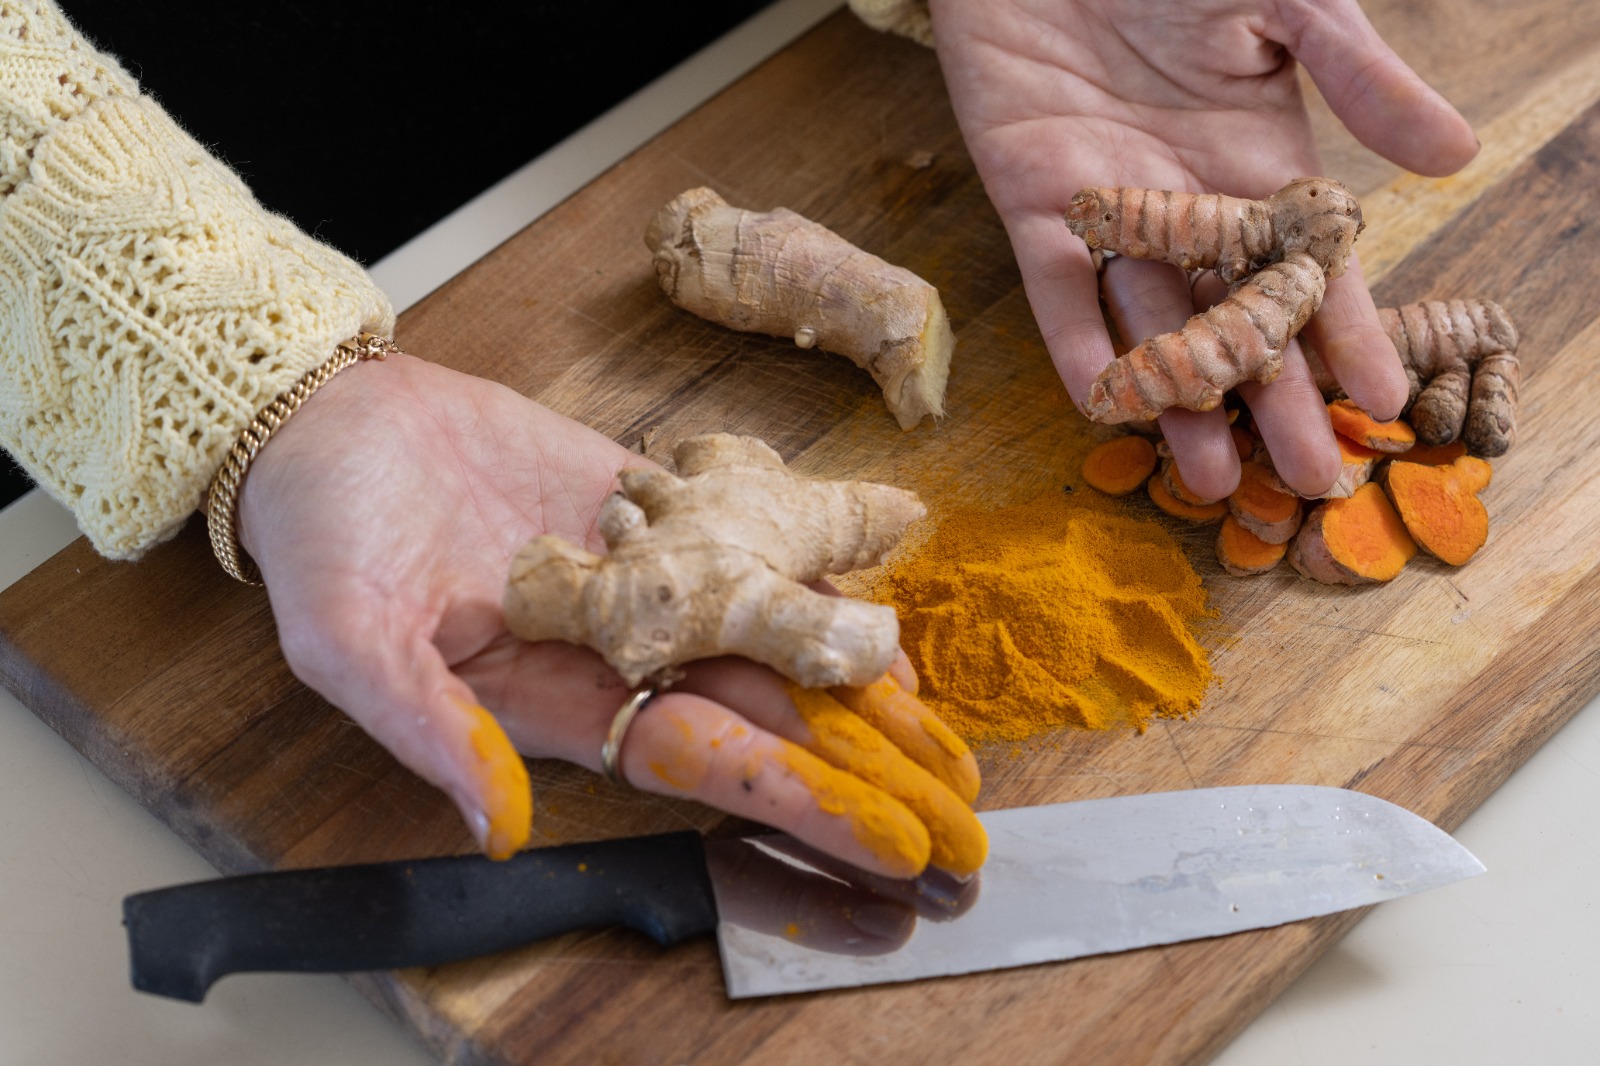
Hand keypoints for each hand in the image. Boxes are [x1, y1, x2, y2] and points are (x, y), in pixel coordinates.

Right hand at [236, 352, 956, 876]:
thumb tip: (501, 825)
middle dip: (864, 771)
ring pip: (777, 640)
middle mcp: (623, 651)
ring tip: (947, 740)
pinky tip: (884, 607)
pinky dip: (822, 574)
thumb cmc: (323, 538)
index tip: (892, 842)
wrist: (332, 425)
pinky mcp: (653, 507)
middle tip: (962, 822)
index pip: (709, 762)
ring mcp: (648, 578)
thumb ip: (431, 732)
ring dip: (861, 689)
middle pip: (769, 717)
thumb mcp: (350, 644)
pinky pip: (755, 545)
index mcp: (561, 699)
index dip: (803, 801)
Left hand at [929, 0, 1477, 498]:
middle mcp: (1188, 202)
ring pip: (1151, 323)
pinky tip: (1105, 408)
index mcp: (1261, 160)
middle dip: (1271, 398)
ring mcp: (1110, 210)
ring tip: (1210, 478)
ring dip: (1179, 399)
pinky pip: (1057, 290)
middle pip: (1235, 318)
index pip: (1311, 267)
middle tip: (1304, 480)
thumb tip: (1456, 154)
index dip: (1346, 334)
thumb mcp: (1291, 1)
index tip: (1383, 402)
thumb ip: (1361, 77)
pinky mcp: (1032, 203)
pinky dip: (1077, 345)